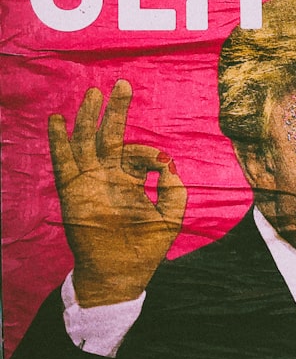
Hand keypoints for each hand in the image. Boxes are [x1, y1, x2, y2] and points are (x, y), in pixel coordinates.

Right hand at [48, 80, 186, 306]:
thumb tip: (168, 163)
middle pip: (109, 136)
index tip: (160, 164)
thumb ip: (174, 188)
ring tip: (93, 93)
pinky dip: (60, 142)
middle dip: (115, 110)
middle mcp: (108, 177)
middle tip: (121, 83)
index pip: (138, 153)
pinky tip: (58, 121)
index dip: (149, 154)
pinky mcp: (74, 193)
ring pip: (86, 143)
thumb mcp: (170, 215)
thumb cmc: (146, 247)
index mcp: (131, 180)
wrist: (121, 275)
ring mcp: (90, 182)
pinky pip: (64, 163)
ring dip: (89, 118)